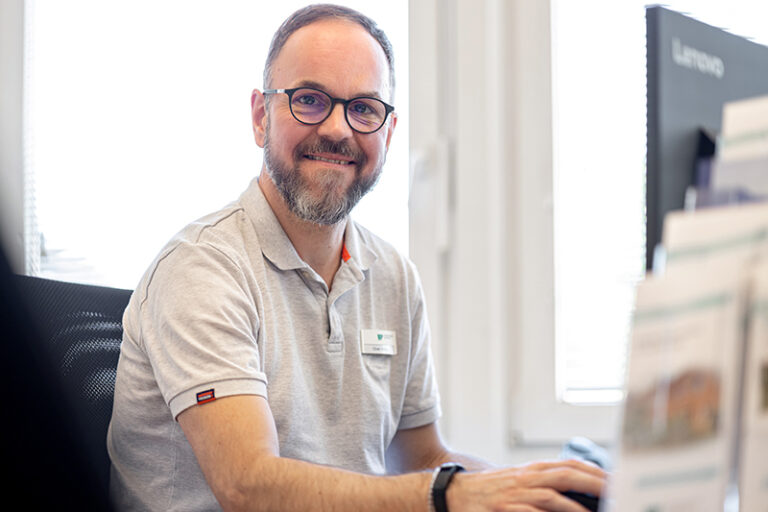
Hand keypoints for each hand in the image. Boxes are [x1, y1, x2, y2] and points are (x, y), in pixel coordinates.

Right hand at [446, 459, 605, 511]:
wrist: (452, 495)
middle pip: (567, 473)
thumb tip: (573, 497)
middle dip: (596, 481)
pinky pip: (535, 510)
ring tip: (602, 507)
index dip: (594, 471)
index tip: (616, 479)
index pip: (569, 465)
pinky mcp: (506, 508)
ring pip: (554, 491)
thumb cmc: (487, 492)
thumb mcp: (516, 483)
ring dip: (580, 502)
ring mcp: (516, 493)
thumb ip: (542, 486)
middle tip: (618, 490)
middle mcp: (526, 477)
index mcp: (531, 470)